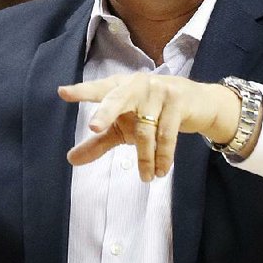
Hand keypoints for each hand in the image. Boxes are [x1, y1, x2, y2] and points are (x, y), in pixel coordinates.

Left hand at [58, 74, 241, 181]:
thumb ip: (98, 141)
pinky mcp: (178, 100)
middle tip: (94, 127)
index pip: (98, 90)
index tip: (62, 92)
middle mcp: (136, 84)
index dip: (81, 91)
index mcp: (119, 87)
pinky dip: (163, 156)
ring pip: (146, 130)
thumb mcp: (124, 127)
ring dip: (146, 158)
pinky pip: (167, 134)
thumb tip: (70, 160)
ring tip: (147, 178)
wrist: (199, 104)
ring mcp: (158, 90)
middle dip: (106, 113)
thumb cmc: (153, 114)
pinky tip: (161, 171)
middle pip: (117, 100)